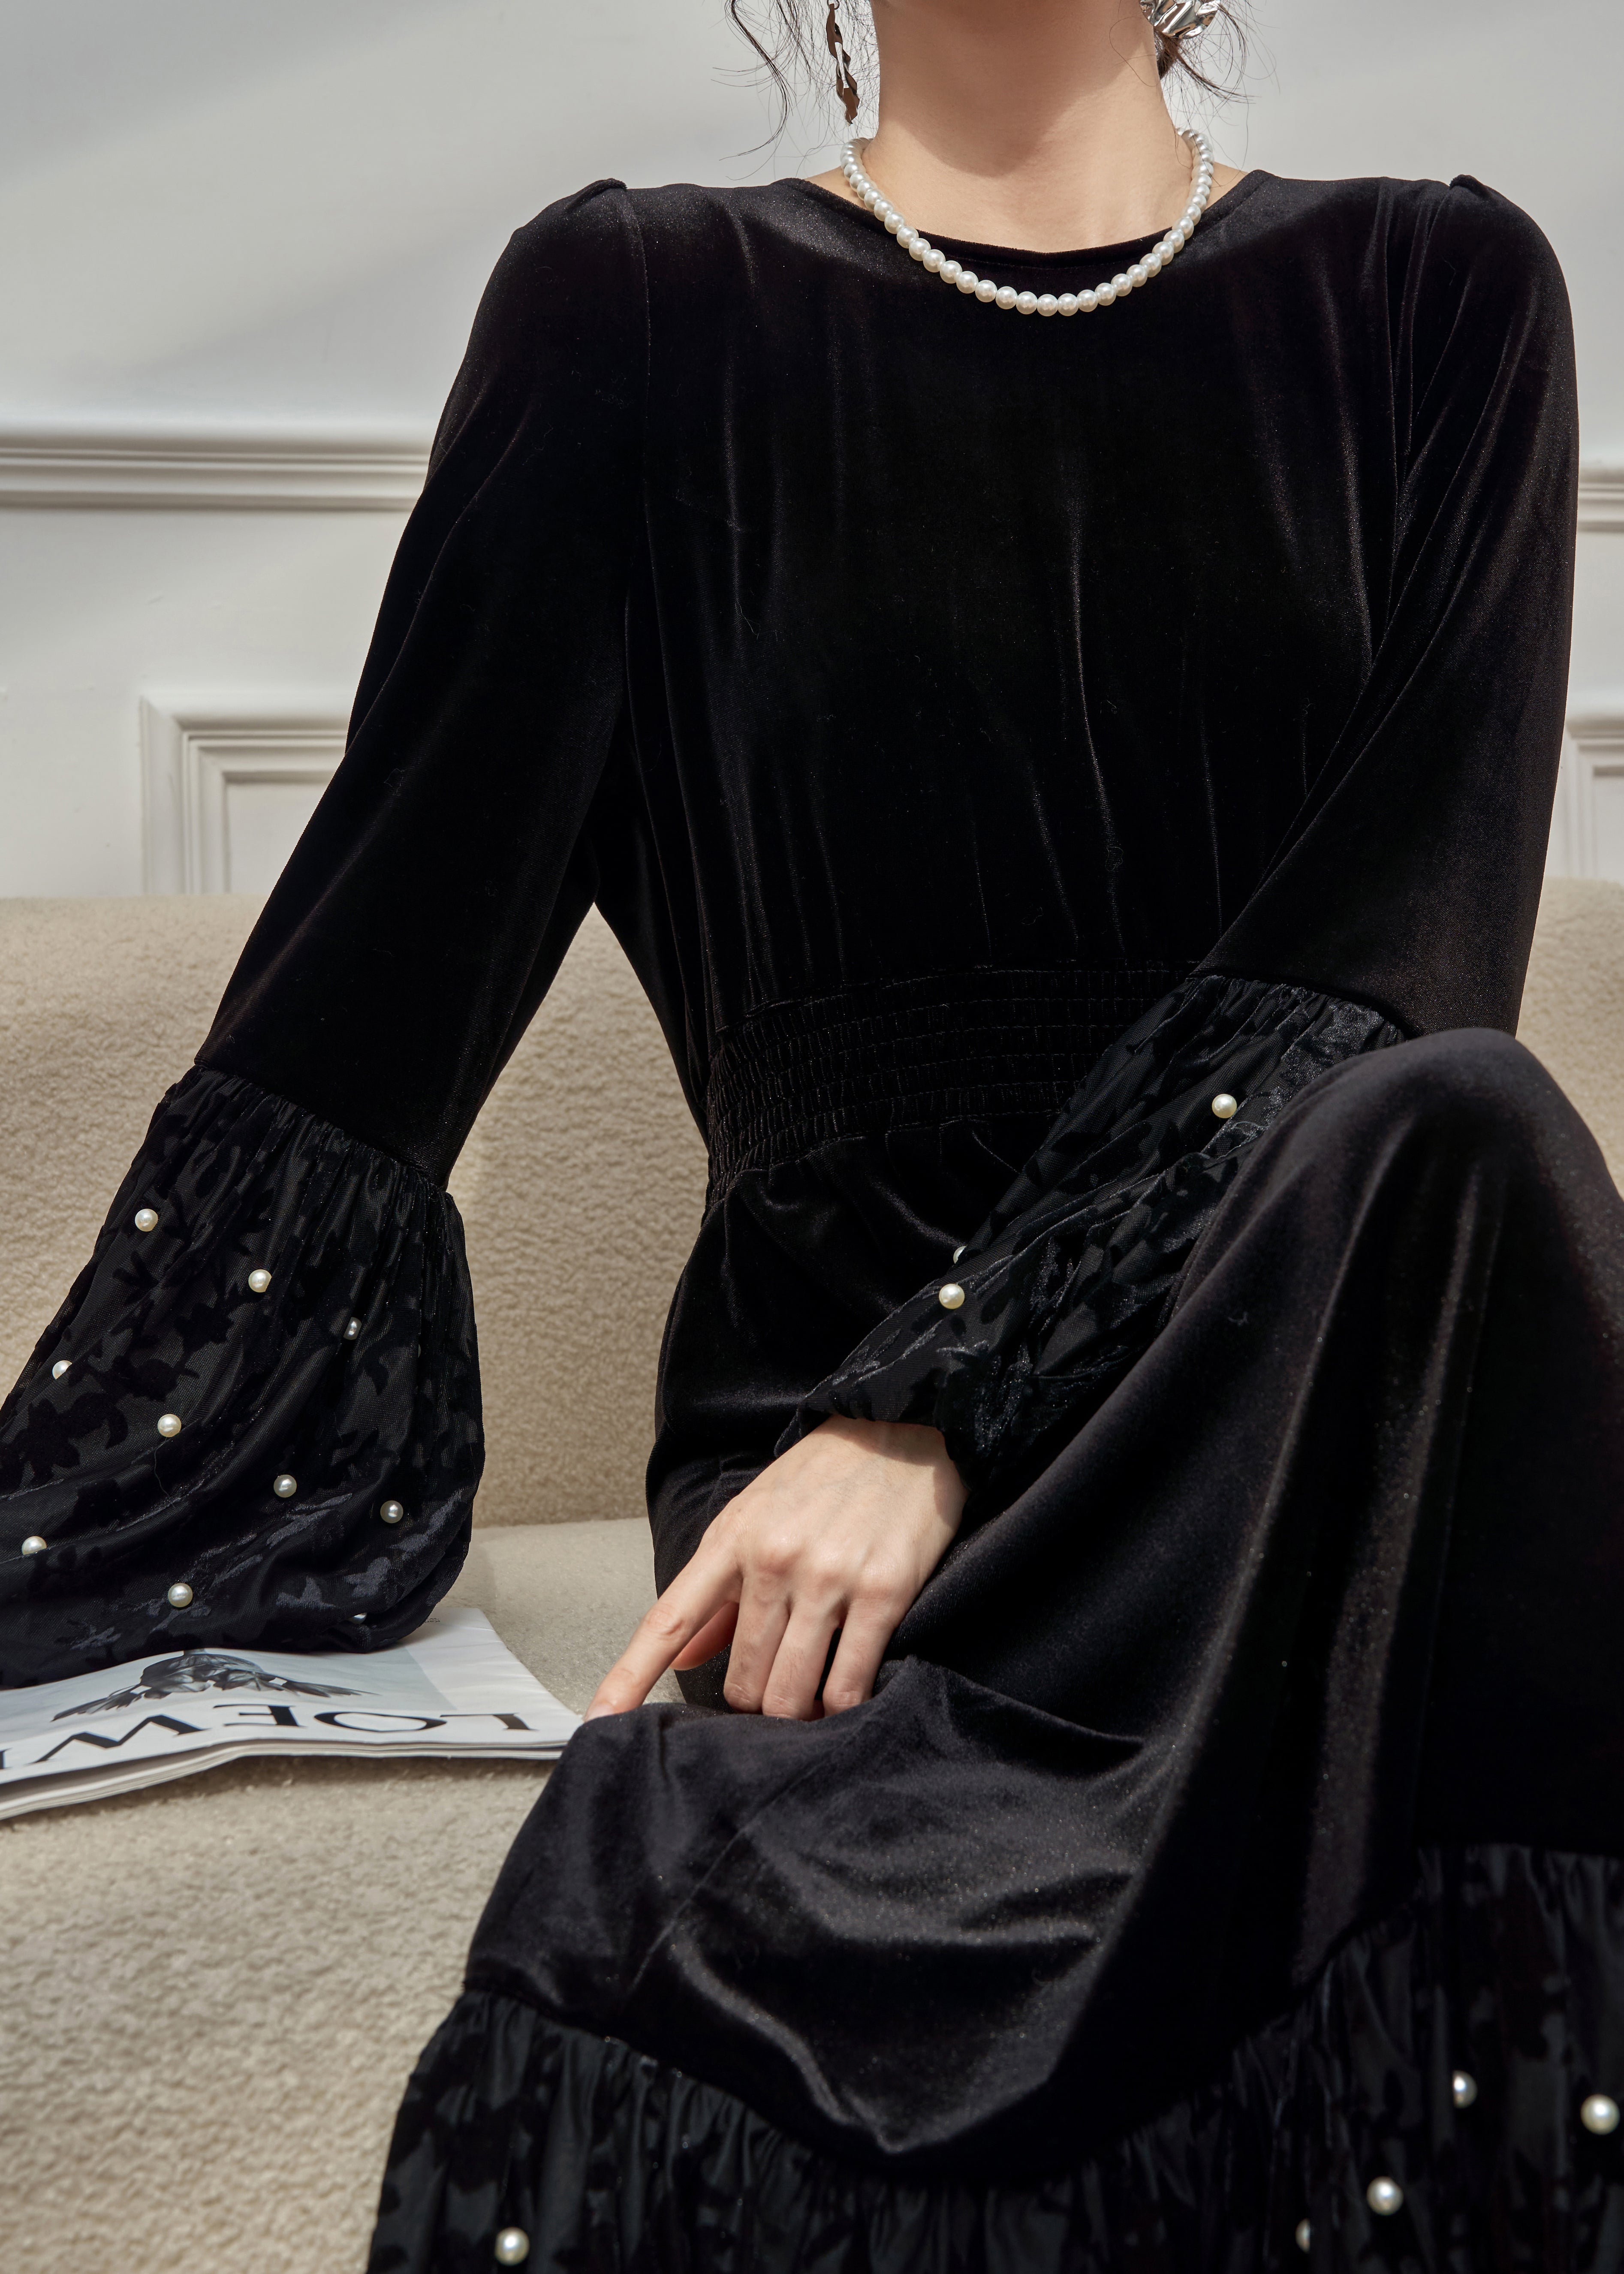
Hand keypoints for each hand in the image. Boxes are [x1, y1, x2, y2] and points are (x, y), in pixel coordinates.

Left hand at [585, 1416, 965, 1721]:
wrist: (902, 1430)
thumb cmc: (824, 1478)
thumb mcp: (755, 1518)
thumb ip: (718, 1594)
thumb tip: (683, 1657)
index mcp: (731, 1540)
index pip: (669, 1621)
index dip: (629, 1677)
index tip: (598, 1721)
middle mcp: (773, 1560)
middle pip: (740, 1679)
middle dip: (753, 1700)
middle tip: (773, 1688)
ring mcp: (828, 1578)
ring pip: (791, 1693)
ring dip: (796, 1711)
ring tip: (808, 1698)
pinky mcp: (883, 1592)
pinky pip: (848, 1684)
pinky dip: (841, 1706)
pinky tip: (843, 1696)